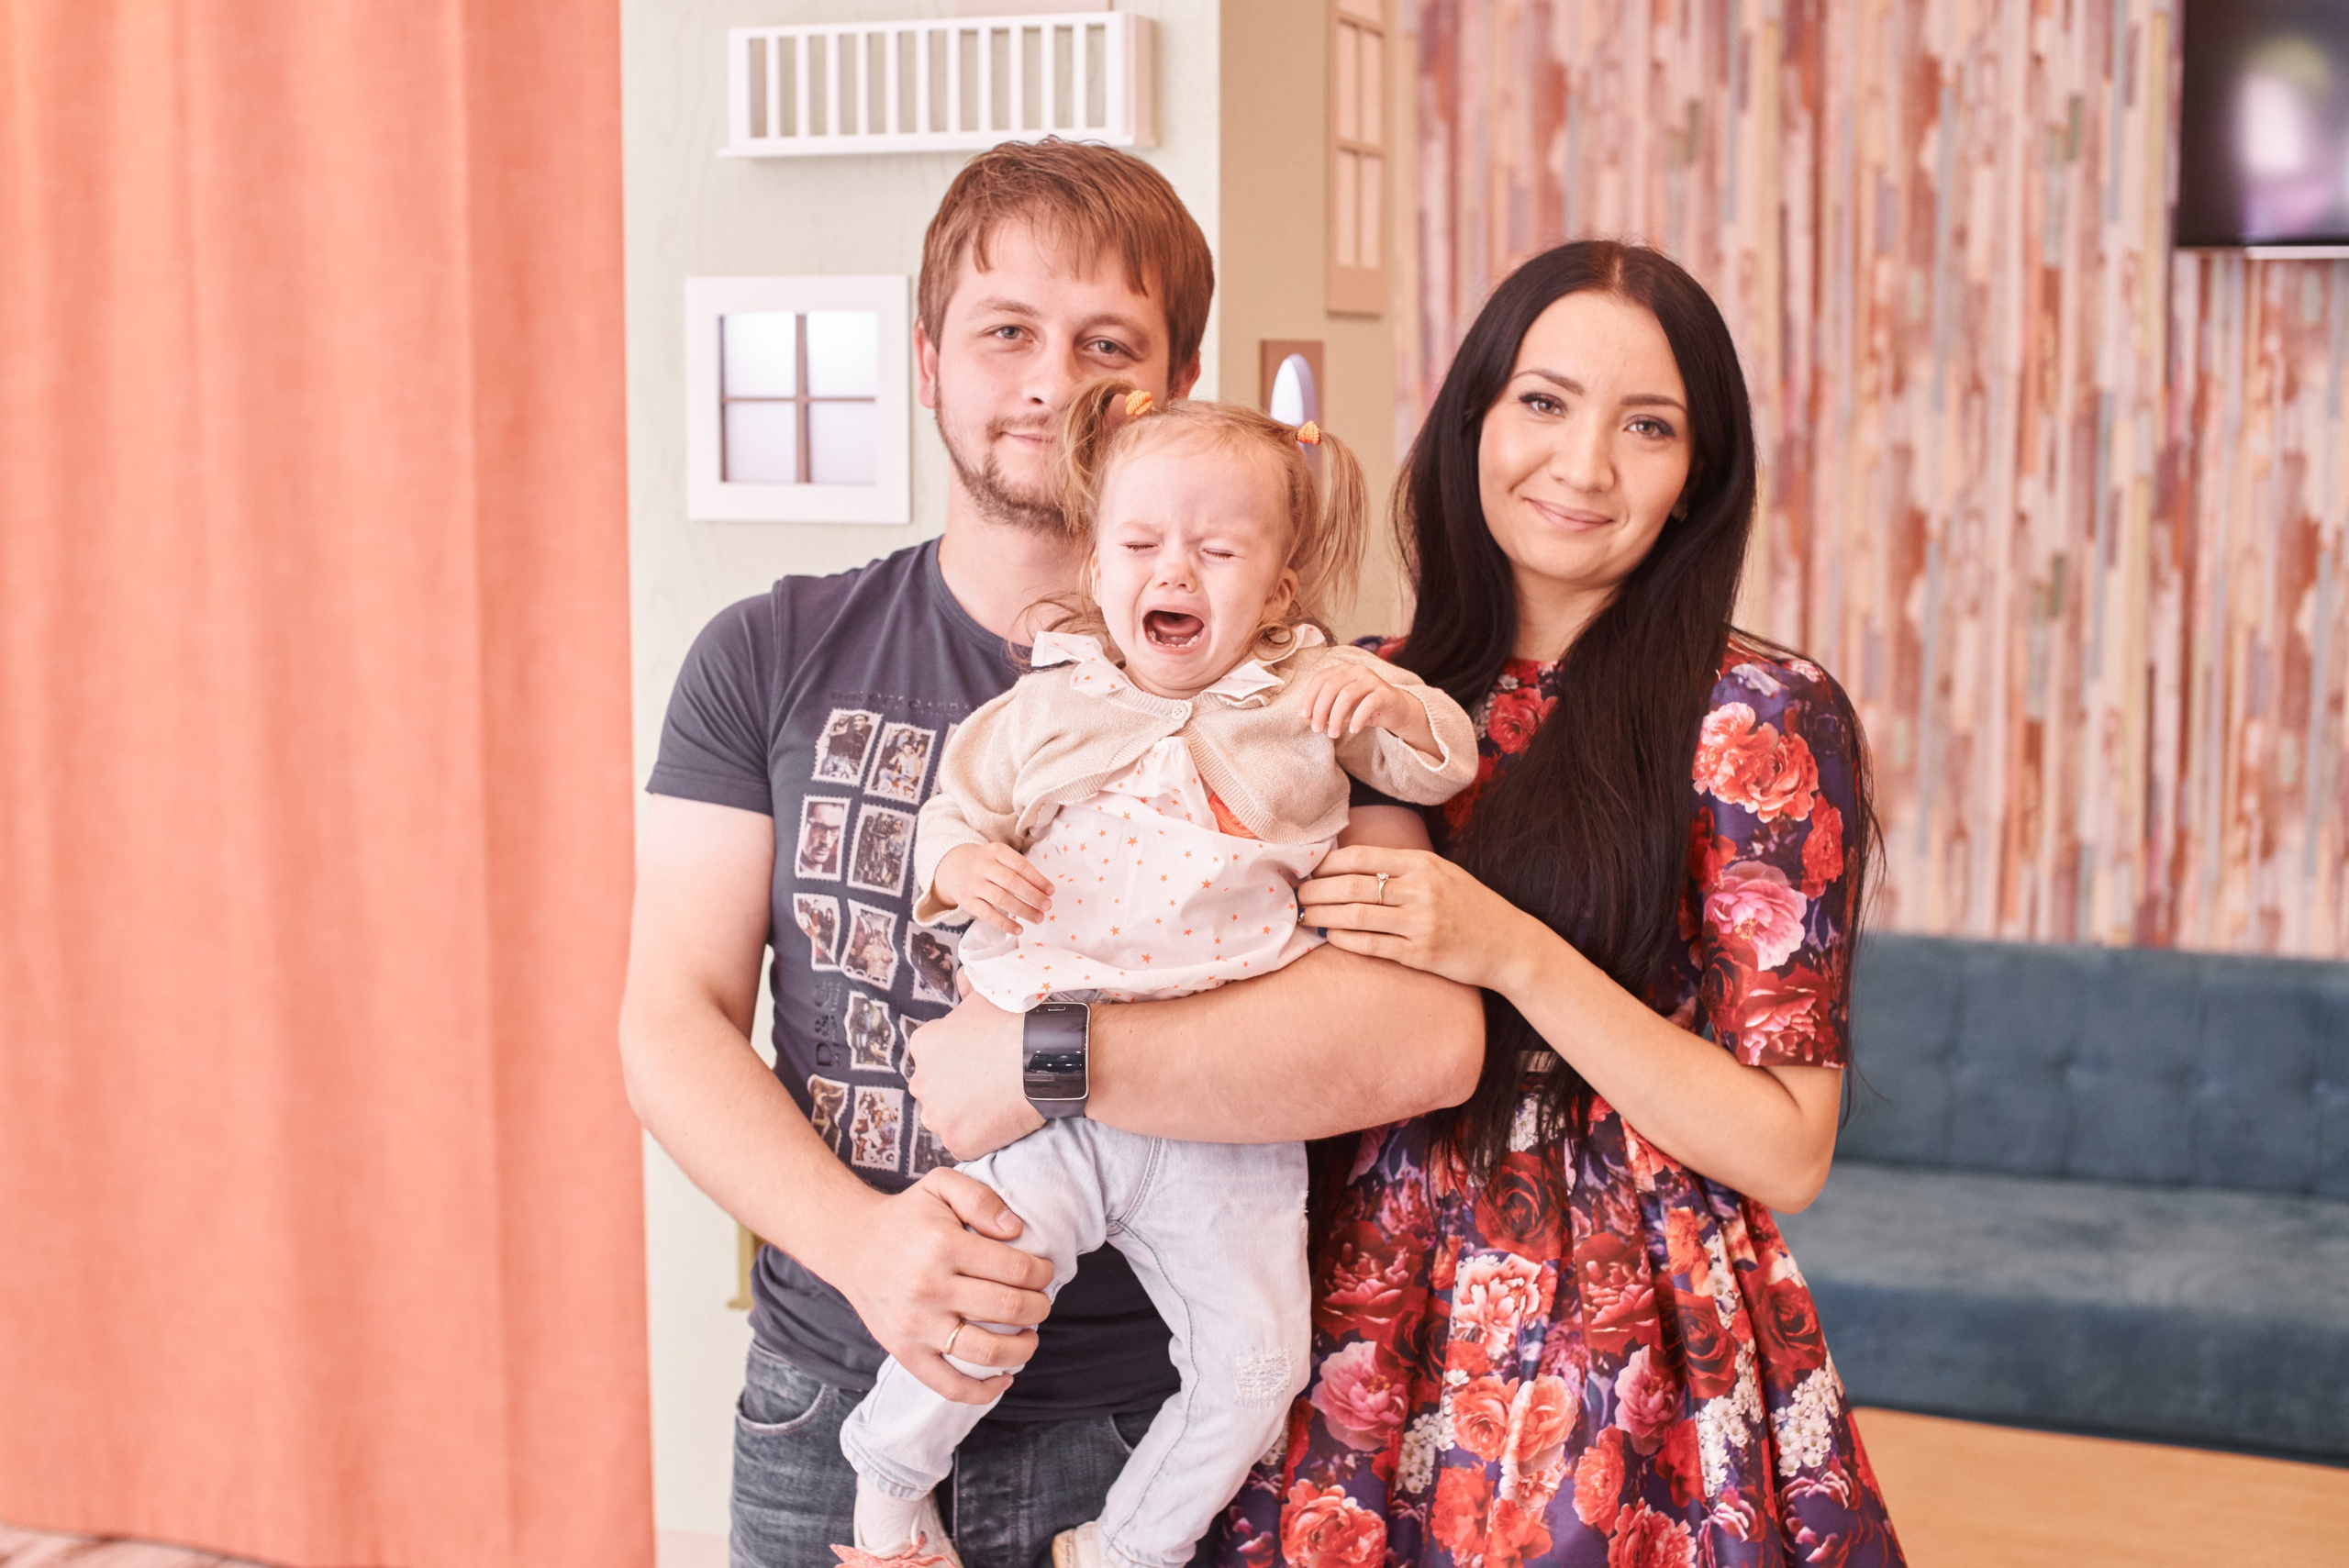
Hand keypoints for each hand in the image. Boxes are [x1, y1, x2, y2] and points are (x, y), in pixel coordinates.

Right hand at [824, 1170, 1052, 1403]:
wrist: (851, 1246)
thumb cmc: (905, 1217)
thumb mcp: (941, 1186)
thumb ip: (982, 1199)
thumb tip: (1016, 1231)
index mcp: (943, 1246)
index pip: (1016, 1268)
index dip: (1042, 1272)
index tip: (1044, 1271)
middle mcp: (930, 1289)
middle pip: (1009, 1309)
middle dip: (1039, 1307)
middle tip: (1041, 1301)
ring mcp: (917, 1326)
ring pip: (986, 1352)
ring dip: (1022, 1349)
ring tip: (1030, 1336)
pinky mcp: (905, 1353)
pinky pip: (950, 1385)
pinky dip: (984, 1391)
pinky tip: (1004, 1378)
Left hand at [905, 990, 1044, 1159]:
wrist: (1047, 1055)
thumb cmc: (1019, 1021)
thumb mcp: (987, 993)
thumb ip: (966, 987)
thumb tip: (961, 980)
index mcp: (924, 1045)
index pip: (934, 1058)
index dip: (961, 1060)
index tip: (985, 1061)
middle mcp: (921, 1081)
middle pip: (936, 1090)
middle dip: (957, 1090)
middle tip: (992, 1085)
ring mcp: (938, 1116)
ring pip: (948, 1119)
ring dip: (967, 1116)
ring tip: (1000, 1104)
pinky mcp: (957, 1142)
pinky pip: (966, 1144)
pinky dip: (982, 1138)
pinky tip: (1003, 1122)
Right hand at [935, 842, 1052, 935]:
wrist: (954, 867)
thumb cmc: (989, 865)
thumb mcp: (1001, 858)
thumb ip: (1020, 871)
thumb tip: (1046, 892)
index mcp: (996, 851)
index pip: (1020, 865)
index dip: (1037, 879)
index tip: (1051, 891)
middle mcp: (983, 866)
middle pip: (1011, 881)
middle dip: (1032, 895)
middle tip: (1048, 906)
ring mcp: (974, 884)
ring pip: (1000, 898)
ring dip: (1022, 910)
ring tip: (1038, 918)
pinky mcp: (968, 901)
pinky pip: (988, 914)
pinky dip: (1005, 923)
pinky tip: (1019, 929)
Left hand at [1296, 843, 1545, 991]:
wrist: (1509, 944)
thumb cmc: (1471, 906)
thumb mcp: (1442, 873)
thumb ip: (1403, 866)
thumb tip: (1352, 864)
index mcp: (1423, 864)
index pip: (1361, 857)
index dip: (1327, 864)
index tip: (1308, 869)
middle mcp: (1421, 890)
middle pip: (1352, 887)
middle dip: (1316, 890)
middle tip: (1296, 895)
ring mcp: (1421, 923)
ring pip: (1356, 916)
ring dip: (1323, 916)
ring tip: (1305, 916)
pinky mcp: (1421, 954)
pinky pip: (1372, 946)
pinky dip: (1345, 940)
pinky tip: (1331, 937)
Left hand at [1298, 665, 1437, 756]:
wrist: (1395, 709)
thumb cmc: (1364, 707)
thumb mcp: (1342, 708)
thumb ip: (1326, 709)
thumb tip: (1307, 718)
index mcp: (1343, 669)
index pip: (1320, 678)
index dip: (1309, 697)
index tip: (1304, 716)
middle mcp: (1356, 670)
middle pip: (1331, 687)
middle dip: (1321, 710)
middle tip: (1317, 729)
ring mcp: (1372, 679)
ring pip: (1347, 695)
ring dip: (1336, 717)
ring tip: (1333, 734)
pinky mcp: (1385, 692)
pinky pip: (1368, 703)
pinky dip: (1358, 718)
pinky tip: (1353, 730)